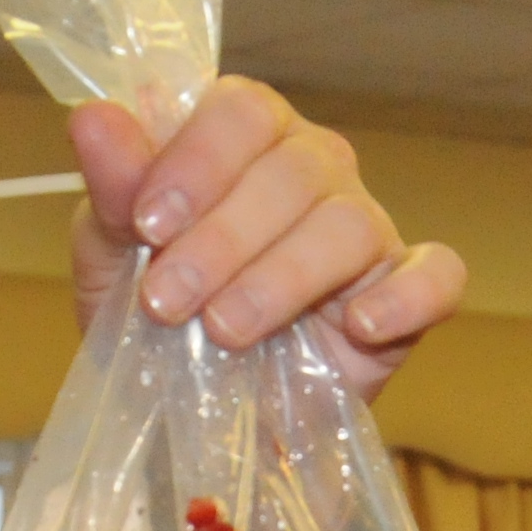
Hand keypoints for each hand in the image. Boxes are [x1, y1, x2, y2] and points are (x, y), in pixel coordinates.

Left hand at [67, 78, 466, 401]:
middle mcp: (313, 167)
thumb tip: (94, 117)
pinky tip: (358, 327)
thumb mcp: (111, 255)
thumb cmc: (154, 316)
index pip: (241, 111)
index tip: (148, 226)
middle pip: (291, 170)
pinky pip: (437, 276)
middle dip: (221, 238)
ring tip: (226, 332)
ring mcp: (366, 228)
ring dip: (280, 279)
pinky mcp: (406, 294)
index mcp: (244, 139)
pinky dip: (406, 297)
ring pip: (347, 225)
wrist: (187, 419)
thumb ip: (113, 187)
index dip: (196, 162)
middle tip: (167, 302)